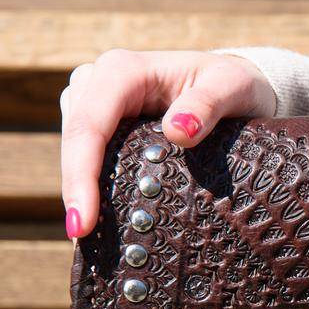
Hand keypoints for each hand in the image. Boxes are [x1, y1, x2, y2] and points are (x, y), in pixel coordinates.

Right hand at [60, 50, 276, 237]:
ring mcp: (96, 104)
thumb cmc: (235, 84)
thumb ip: (210, 103)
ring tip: (90, 235)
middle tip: (80, 237)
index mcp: (123, 70)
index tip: (83, 221)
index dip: (81, 174)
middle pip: (74, 139)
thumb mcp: (234, 86)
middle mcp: (100, 82)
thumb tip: (177, 131)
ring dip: (80, 190)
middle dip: (75, 190)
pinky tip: (100, 221)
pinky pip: (85, 155)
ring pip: (73, 149)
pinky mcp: (103, 125)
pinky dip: (91, 186)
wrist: (234, 88)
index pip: (90, 124)